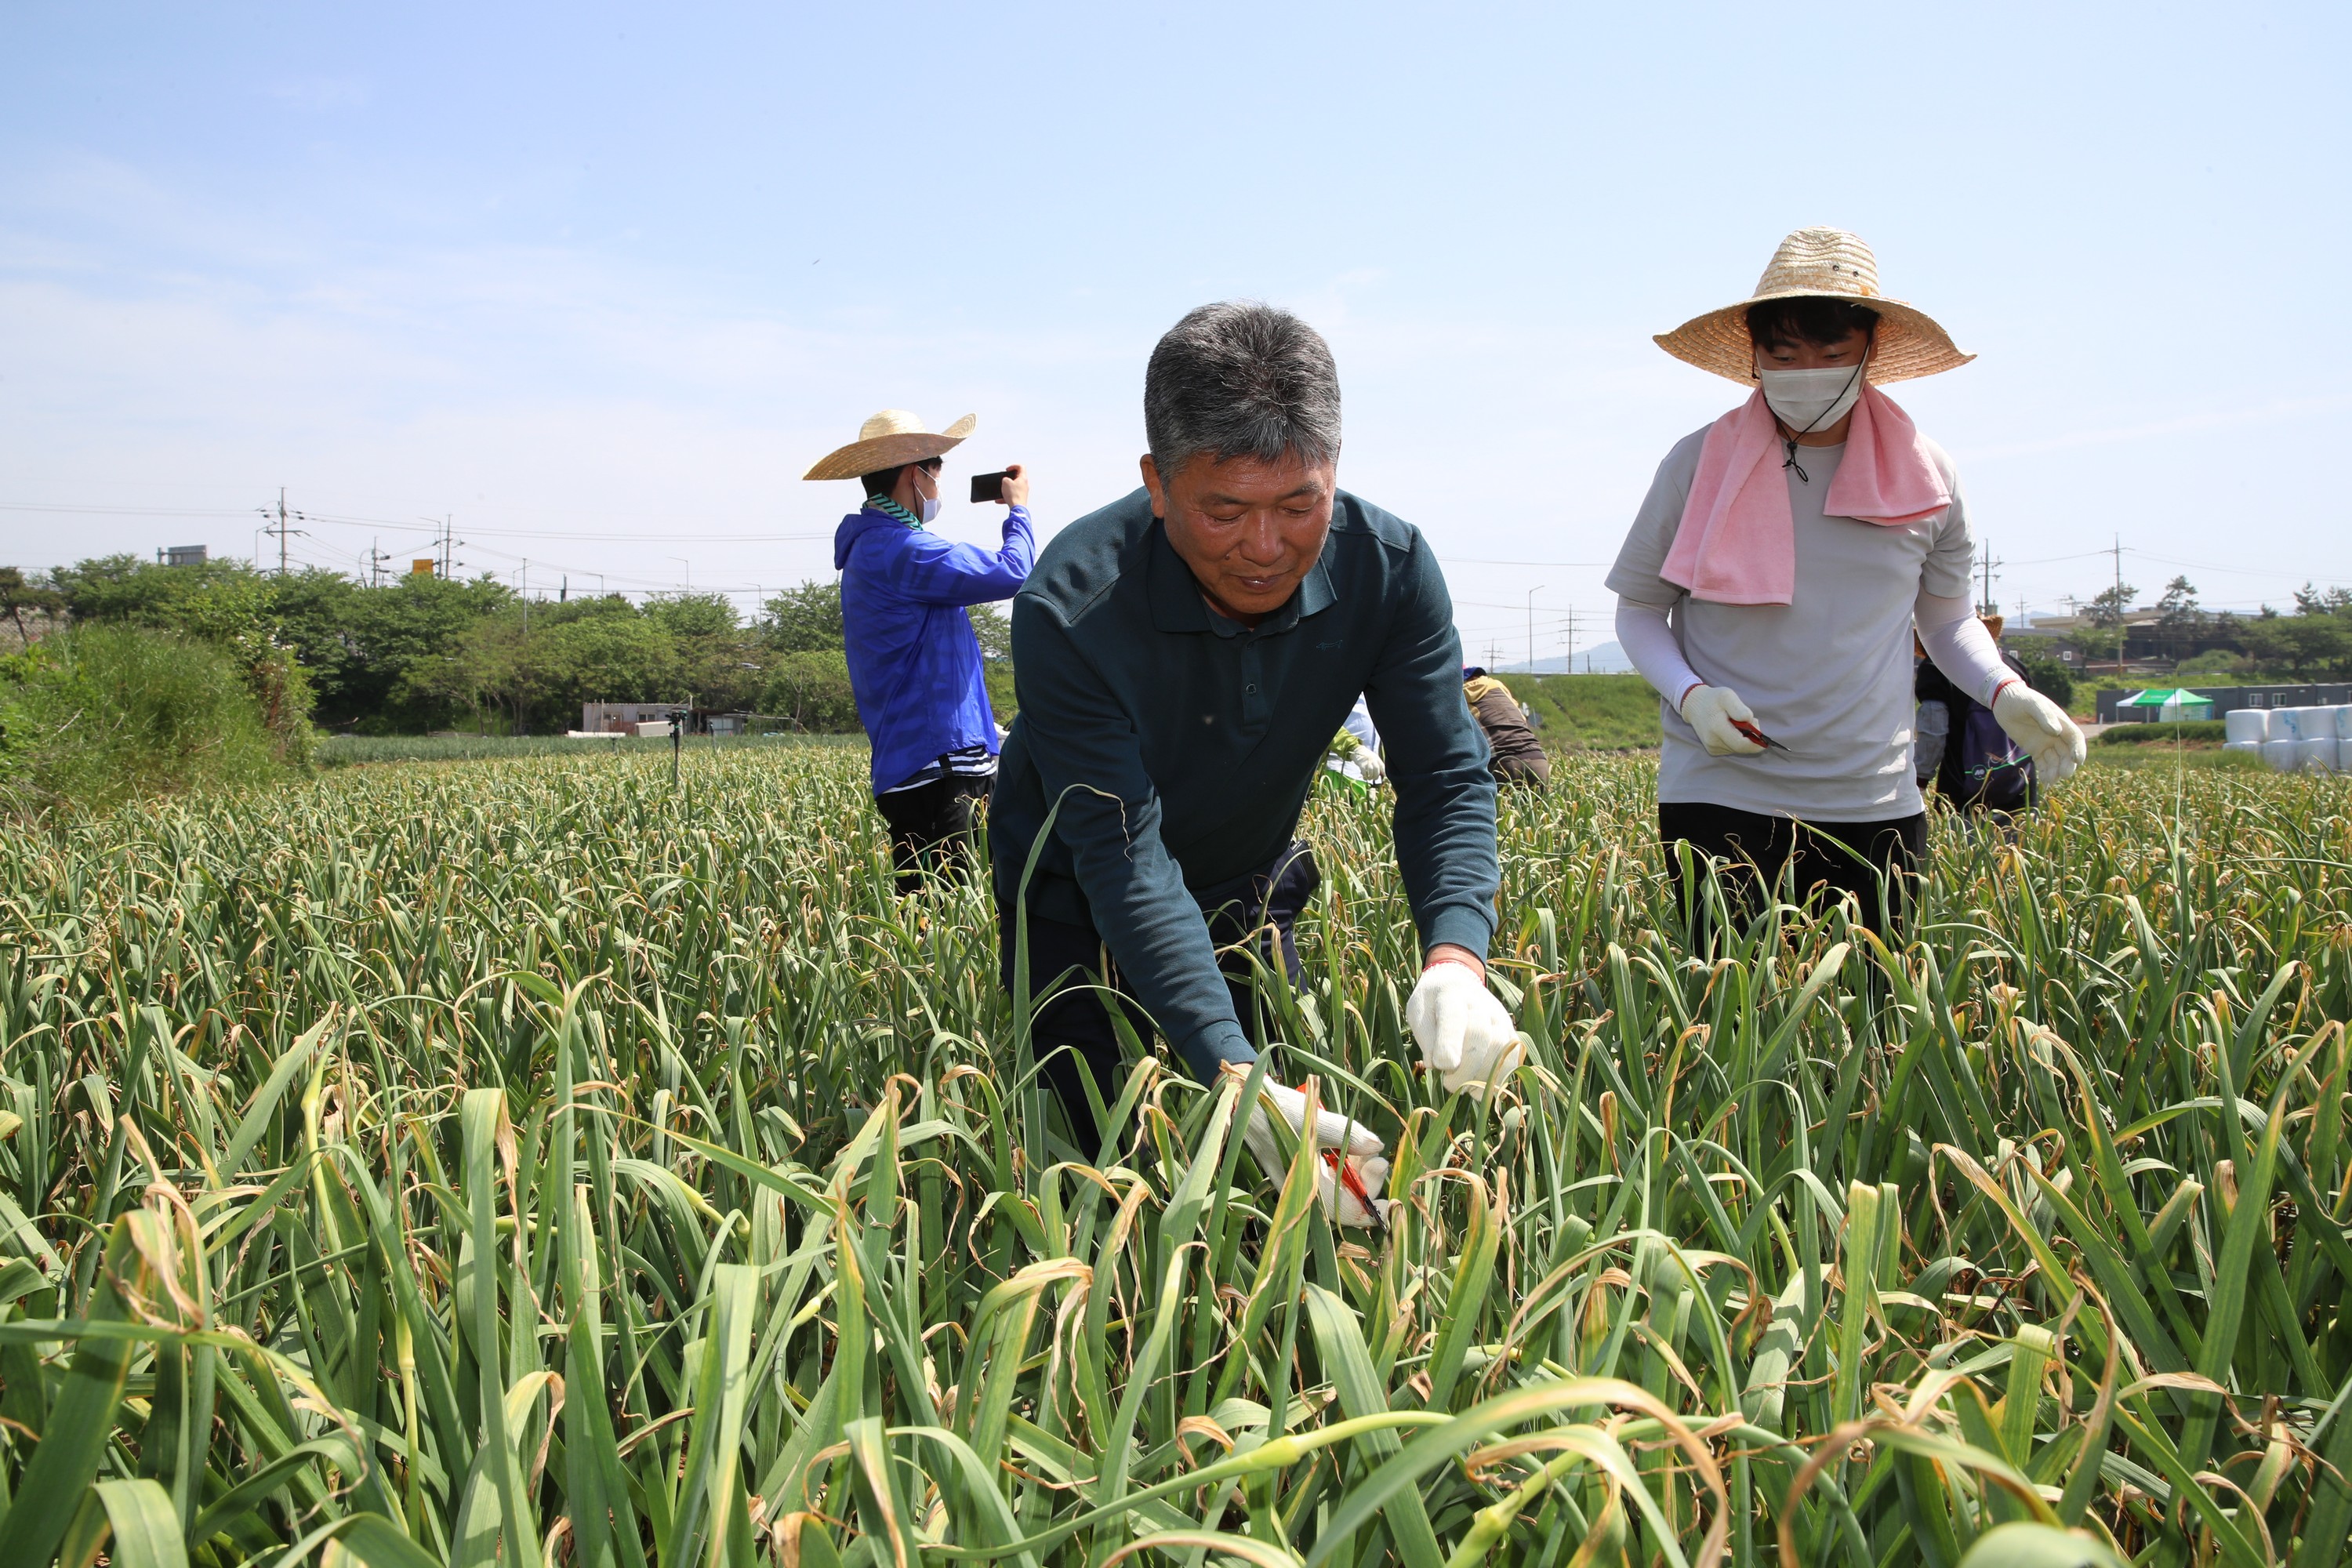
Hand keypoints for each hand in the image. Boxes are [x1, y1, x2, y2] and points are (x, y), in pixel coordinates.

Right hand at [997, 462, 1029, 508]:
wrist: (1017, 508)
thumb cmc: (1013, 495)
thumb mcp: (1005, 482)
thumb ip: (1005, 478)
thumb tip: (1005, 481)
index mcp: (1023, 478)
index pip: (1021, 467)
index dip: (1013, 466)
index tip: (1007, 470)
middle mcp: (1025, 484)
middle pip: (1017, 477)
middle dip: (1009, 478)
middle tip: (1004, 480)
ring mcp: (1023, 492)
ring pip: (1014, 487)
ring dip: (1006, 488)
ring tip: (1001, 490)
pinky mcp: (1020, 498)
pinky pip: (1012, 495)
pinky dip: (1006, 496)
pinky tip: (999, 500)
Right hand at [1224, 1066, 1389, 1227]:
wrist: (1249, 1100)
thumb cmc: (1277, 1112)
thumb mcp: (1314, 1121)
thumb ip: (1349, 1136)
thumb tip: (1378, 1147)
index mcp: (1304, 1187)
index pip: (1345, 1211)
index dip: (1369, 1210)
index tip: (1390, 1201)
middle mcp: (1304, 1189)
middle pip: (1345, 1201)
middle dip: (1367, 1184)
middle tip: (1380, 1161)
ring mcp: (1305, 1178)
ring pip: (1341, 1187)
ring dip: (1359, 1173)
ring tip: (1369, 1152)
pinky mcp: (1305, 1166)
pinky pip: (1333, 1175)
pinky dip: (1347, 1164)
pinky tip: (1354, 1148)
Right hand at [1354, 751, 1386, 784]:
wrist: (1358, 750)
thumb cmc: (1367, 756)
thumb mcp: (1374, 758)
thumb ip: (1378, 765)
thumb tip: (1382, 774)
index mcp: (1377, 759)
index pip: (1382, 766)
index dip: (1384, 772)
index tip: (1385, 776)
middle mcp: (1373, 760)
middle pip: (1376, 769)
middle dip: (1376, 776)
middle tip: (1374, 778)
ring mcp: (1367, 762)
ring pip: (1371, 771)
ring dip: (1370, 777)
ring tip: (1369, 778)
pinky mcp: (1361, 764)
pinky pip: (1364, 772)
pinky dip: (1365, 776)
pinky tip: (1364, 776)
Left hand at [1405, 956, 1525, 1096]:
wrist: (1458, 984)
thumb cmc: (1433, 1004)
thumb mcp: (1417, 1012)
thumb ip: (1426, 1036)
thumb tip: (1437, 1065)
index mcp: (1452, 995)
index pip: (1454, 1017)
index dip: (1450, 1042)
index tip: (1444, 1065)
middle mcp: (1481, 1003)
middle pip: (1480, 1035)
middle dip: (1465, 1067)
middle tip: (1449, 1084)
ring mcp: (1499, 1017)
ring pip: (1500, 1048)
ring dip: (1483, 1075)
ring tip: (1464, 1087)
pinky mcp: (1510, 1032)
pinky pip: (1513, 1056)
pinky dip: (1500, 1077)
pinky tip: (1482, 1088)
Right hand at [1679, 684, 1766, 756]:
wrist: (1694, 706)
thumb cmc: (1713, 699)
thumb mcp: (1727, 695)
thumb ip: (1739, 708)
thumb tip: (1749, 721)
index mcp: (1717, 728)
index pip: (1741, 744)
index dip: (1756, 743)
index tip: (1763, 737)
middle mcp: (1713, 741)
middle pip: (1741, 748)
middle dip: (1751, 739)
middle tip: (1751, 723)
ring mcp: (1712, 747)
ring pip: (1737, 749)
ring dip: (1743, 739)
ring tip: (1738, 723)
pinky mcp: (1712, 750)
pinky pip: (1731, 749)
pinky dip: (1736, 741)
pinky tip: (1731, 730)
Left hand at [1992, 681, 2085, 785]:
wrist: (2004, 701)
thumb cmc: (2021, 699)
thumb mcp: (2032, 704)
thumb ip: (2044, 716)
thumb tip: (2056, 731)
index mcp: (2061, 722)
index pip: (2075, 738)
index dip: (2078, 749)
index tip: (2077, 760)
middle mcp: (2057, 735)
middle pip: (2067, 753)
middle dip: (2067, 764)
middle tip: (2064, 775)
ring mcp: (2046, 743)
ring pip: (2056, 760)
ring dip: (2056, 771)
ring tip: (2051, 781)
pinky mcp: (2035, 749)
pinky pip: (2043, 763)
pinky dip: (2045, 772)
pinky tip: (2044, 781)